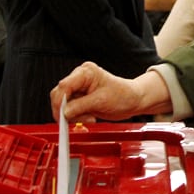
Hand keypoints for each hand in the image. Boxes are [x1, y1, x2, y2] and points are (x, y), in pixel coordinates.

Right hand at [50, 62, 165, 122]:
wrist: (133, 101)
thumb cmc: (124, 95)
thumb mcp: (102, 101)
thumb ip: (81, 106)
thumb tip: (64, 112)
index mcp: (86, 72)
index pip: (65, 85)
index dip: (60, 102)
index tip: (62, 116)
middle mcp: (80, 78)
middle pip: (60, 94)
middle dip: (66, 110)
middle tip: (74, 121)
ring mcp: (80, 88)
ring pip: (64, 104)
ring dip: (73, 115)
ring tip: (89, 119)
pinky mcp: (81, 98)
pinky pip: (70, 109)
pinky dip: (76, 117)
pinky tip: (89, 118)